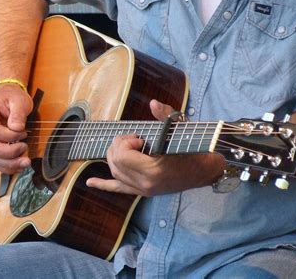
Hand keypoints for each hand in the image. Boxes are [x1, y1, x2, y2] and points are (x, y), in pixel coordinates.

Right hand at [0, 84, 32, 173]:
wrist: (6, 98)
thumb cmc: (12, 98)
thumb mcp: (19, 100)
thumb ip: (18, 113)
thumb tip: (16, 128)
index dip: (9, 136)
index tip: (24, 133)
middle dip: (9, 153)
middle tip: (25, 148)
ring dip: (9, 164)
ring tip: (25, 162)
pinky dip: (6, 167)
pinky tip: (19, 166)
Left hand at [86, 99, 224, 195]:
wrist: (205, 170)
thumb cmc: (193, 148)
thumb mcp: (180, 129)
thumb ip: (164, 115)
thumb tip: (153, 103)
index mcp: (152, 170)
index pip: (122, 156)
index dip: (125, 142)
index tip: (139, 137)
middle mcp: (145, 184)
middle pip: (115, 163)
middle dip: (118, 146)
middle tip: (132, 138)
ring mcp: (144, 190)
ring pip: (115, 173)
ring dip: (114, 157)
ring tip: (125, 146)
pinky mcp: (144, 192)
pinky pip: (119, 190)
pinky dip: (103, 185)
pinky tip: (90, 182)